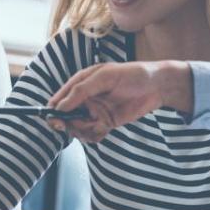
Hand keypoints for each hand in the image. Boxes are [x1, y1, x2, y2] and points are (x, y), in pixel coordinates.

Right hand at [47, 61, 192, 142]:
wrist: (157, 87)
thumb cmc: (131, 75)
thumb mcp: (104, 77)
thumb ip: (81, 90)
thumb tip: (60, 106)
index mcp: (81, 83)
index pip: (60, 98)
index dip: (53, 109)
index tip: (53, 119)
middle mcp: (85, 98)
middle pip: (66, 117)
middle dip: (70, 124)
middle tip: (81, 124)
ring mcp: (95, 111)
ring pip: (78, 128)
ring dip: (85, 130)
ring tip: (99, 124)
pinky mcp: (105, 122)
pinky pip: (92, 134)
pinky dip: (95, 135)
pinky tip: (105, 129)